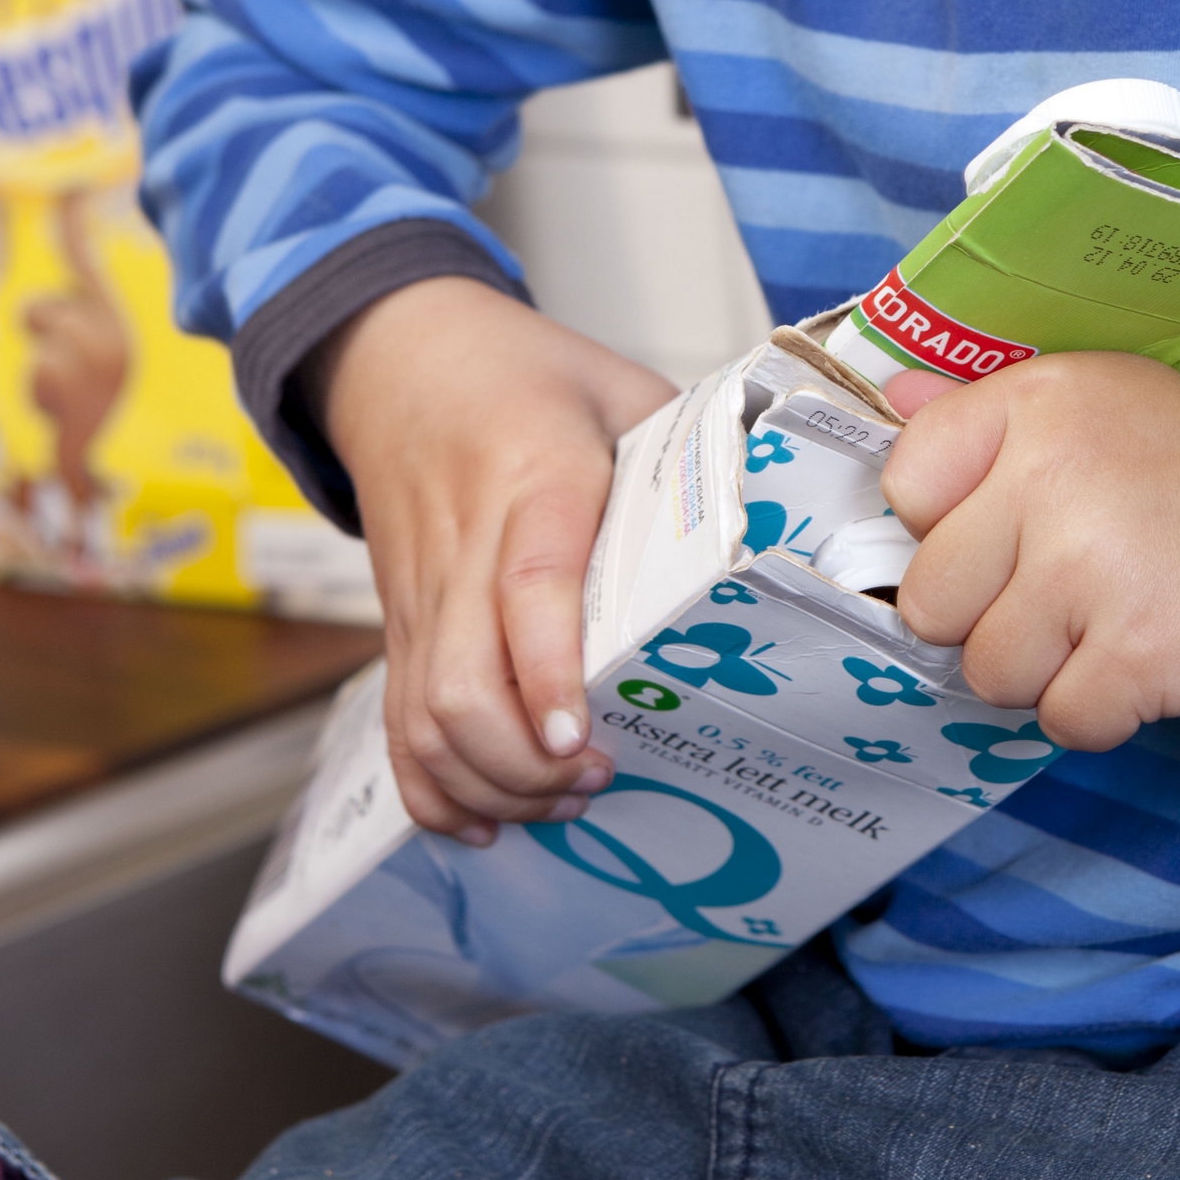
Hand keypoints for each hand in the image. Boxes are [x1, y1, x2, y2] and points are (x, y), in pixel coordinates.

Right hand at [311, 279, 676, 839]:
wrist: (398, 359)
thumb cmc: (523, 374)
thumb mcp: (619, 385)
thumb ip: (692, 447)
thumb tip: (783, 514)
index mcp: (533, 478)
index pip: (529, 587)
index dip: (547, 672)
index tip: (579, 738)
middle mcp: (466, 548)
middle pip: (461, 684)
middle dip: (525, 762)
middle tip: (598, 779)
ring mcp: (422, 595)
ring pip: (423, 717)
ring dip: (489, 782)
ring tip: (561, 801)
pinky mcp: (399, 624)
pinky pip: (396, 722)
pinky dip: (431, 787)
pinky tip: (486, 820)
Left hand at [881, 354, 1179, 753]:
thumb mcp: (1094, 399)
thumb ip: (982, 408)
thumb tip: (893, 395)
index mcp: (1034, 409)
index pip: (909, 484)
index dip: (944, 526)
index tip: (998, 530)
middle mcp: (1051, 483)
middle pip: (933, 601)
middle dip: (987, 613)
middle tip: (1056, 592)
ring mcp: (1090, 575)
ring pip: (989, 672)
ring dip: (1041, 668)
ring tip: (1102, 624)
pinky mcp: (1134, 658)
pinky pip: (1060, 720)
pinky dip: (1097, 710)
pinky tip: (1135, 663)